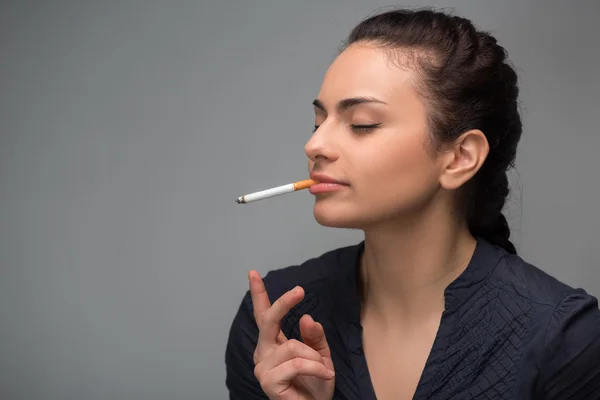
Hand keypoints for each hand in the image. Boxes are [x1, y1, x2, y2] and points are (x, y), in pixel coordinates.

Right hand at [249, 270, 334, 399]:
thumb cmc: (316, 384)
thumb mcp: (320, 354)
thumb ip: (314, 336)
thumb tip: (307, 317)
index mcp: (273, 343)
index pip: (264, 316)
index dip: (258, 294)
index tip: (253, 273)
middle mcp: (264, 352)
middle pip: (269, 320)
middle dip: (284, 303)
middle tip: (299, 290)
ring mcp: (263, 367)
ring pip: (292, 345)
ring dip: (314, 357)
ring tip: (324, 369)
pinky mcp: (268, 381)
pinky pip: (297, 363)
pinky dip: (315, 367)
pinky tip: (325, 375)